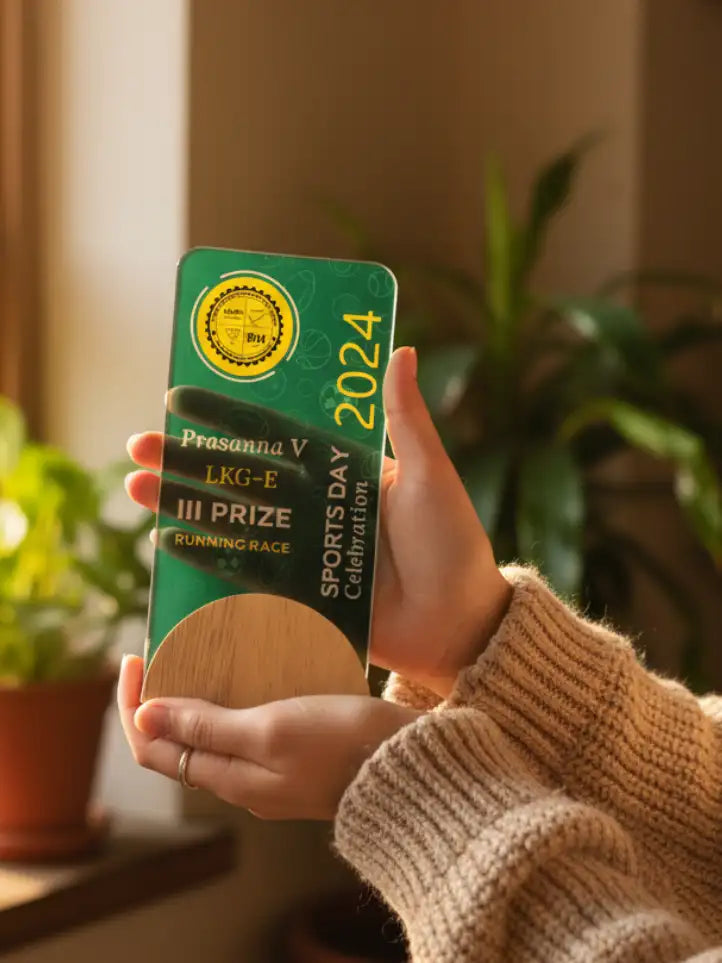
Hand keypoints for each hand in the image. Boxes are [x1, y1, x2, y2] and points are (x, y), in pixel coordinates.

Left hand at [118, 654, 419, 820]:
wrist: (408, 769)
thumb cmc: (342, 744)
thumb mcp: (270, 730)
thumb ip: (209, 727)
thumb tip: (144, 718)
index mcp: (231, 779)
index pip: (153, 749)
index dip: (132, 707)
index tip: (133, 658)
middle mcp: (245, 783)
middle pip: (178, 746)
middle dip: (158, 702)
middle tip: (159, 652)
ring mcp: (273, 775)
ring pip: (212, 740)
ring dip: (194, 703)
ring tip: (196, 659)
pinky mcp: (299, 761)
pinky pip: (246, 736)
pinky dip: (230, 706)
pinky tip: (246, 678)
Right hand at [127, 347, 510, 695]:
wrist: (460, 622)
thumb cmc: (454, 542)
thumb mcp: (429, 474)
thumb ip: (406, 418)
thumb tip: (402, 349)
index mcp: (341, 468)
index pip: (271, 434)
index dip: (224, 416)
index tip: (177, 399)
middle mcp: (315, 503)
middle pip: (238, 476)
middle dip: (187, 461)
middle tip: (136, 448)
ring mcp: (304, 547)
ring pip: (232, 518)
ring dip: (183, 504)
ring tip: (134, 489)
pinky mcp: (301, 592)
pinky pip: (245, 569)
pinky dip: (207, 555)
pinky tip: (168, 541)